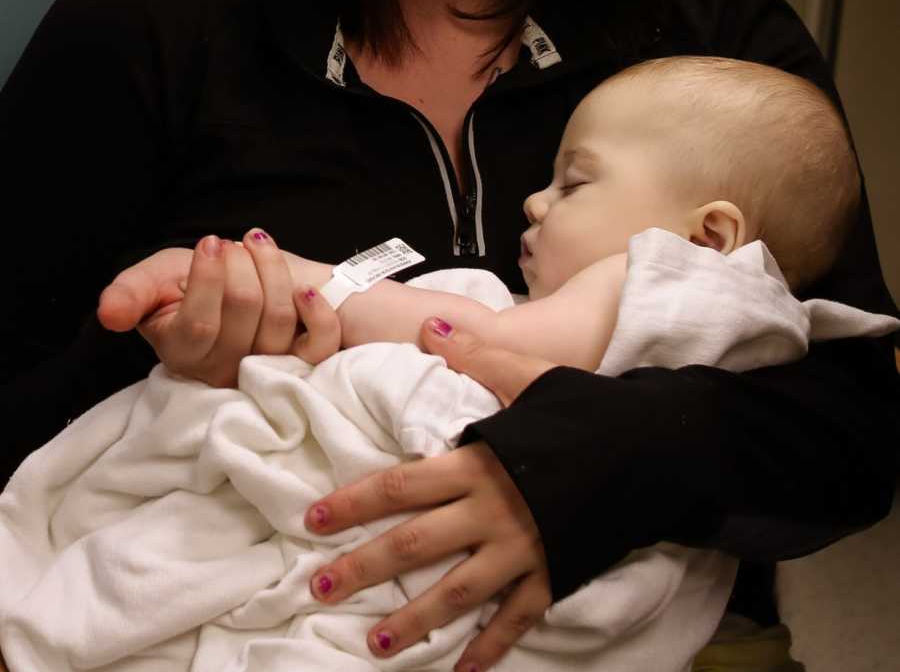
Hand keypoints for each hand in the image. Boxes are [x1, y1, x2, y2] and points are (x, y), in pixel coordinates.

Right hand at [97, 232, 338, 385]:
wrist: (231, 290)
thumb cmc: (186, 287)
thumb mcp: (153, 283)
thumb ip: (130, 295)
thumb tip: (110, 313)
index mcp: (184, 354)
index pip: (199, 324)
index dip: (206, 278)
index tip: (209, 243)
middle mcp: (225, 369)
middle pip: (244, 309)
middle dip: (240, 263)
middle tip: (232, 245)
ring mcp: (265, 367)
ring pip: (279, 317)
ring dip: (272, 268)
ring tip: (256, 245)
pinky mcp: (301, 361)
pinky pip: (319, 344)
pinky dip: (316, 313)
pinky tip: (304, 288)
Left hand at [306, 319, 556, 670]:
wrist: (653, 446)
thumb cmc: (587, 409)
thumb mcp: (530, 374)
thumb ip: (476, 356)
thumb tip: (429, 329)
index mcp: (479, 462)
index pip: (401, 484)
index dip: (354, 501)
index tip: (313, 517)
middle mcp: (493, 511)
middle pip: (415, 544)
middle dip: (364, 567)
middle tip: (321, 586)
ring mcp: (523, 550)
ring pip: (456, 593)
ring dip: (413, 620)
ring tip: (375, 644)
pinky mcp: (553, 577)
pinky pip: (515, 620)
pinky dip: (490, 649)